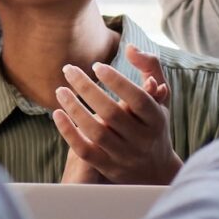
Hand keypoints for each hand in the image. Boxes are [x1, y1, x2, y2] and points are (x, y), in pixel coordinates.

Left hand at [52, 54, 178, 186]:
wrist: (154, 170)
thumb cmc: (154, 124)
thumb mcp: (161, 97)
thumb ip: (151, 68)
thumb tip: (130, 48)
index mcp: (156, 119)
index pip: (137, 98)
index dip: (117, 81)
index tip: (96, 65)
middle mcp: (142, 139)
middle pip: (112, 113)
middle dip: (87, 89)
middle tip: (69, 70)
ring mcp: (124, 156)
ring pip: (97, 132)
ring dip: (75, 109)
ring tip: (60, 90)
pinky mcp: (108, 168)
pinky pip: (85, 151)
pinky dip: (69, 133)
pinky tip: (57, 114)